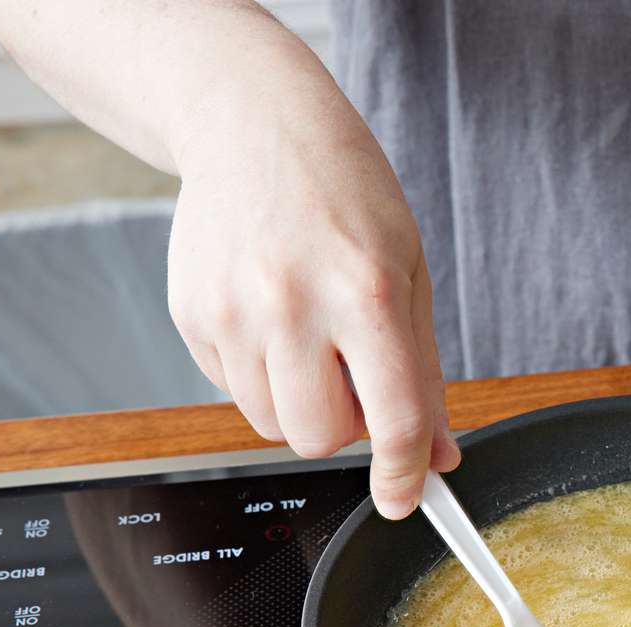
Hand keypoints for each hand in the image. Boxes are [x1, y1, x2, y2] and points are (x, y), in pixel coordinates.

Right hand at [168, 104, 458, 518]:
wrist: (253, 124)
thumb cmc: (344, 193)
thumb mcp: (409, 272)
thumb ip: (424, 373)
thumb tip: (438, 455)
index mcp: (365, 292)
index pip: (392, 419)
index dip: (403, 474)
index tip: (406, 497)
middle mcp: (292, 304)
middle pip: (318, 438)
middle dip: (344, 427)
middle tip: (354, 375)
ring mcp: (232, 311)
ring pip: (272, 424)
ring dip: (301, 401)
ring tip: (311, 335)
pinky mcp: (192, 314)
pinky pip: (232, 390)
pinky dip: (261, 374)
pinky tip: (272, 317)